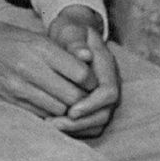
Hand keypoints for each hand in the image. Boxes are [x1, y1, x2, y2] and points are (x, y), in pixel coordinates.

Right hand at [0, 14, 92, 118]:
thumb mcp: (30, 35)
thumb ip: (58, 51)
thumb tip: (88, 65)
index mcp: (39, 48)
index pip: (81, 73)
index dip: (92, 81)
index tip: (91, 81)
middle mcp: (30, 69)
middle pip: (73, 96)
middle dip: (84, 99)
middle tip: (86, 97)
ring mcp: (18, 88)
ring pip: (58, 110)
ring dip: (67, 110)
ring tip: (69, 103)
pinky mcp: (8, 102)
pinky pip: (40, 116)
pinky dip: (50, 115)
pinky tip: (51, 108)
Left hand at [44, 6, 120, 137]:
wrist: (73, 36)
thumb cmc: (70, 32)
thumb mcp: (71, 31)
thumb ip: (76, 42)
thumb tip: (85, 55)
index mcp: (106, 67)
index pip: (108, 93)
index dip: (92, 104)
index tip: (71, 110)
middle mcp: (108, 84)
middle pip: (104, 113)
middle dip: (81, 122)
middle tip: (55, 124)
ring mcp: (101, 97)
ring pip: (97, 122)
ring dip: (76, 128)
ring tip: (51, 125)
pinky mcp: (92, 105)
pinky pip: (88, 125)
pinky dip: (73, 129)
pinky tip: (53, 125)